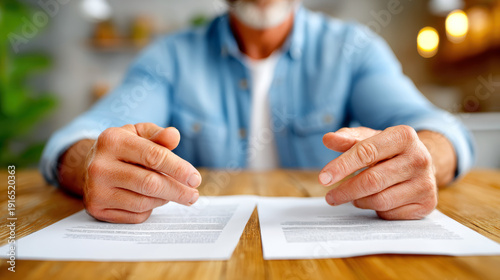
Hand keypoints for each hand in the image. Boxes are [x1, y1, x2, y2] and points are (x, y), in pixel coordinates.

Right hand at [83, 123, 201, 222]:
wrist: (90, 166)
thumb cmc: (123, 149)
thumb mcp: (139, 134)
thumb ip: (158, 135)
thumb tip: (174, 135)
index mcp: (112, 141)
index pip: (153, 156)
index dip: (178, 168)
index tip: (195, 179)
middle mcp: (100, 166)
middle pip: (150, 183)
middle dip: (177, 190)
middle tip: (193, 195)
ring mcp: (96, 190)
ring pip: (144, 202)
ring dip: (164, 199)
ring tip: (171, 192)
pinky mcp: (97, 209)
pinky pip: (135, 216)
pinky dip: (150, 209)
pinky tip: (151, 199)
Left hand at [319, 125, 436, 219]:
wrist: (420, 163)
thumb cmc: (388, 150)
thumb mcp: (369, 139)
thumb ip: (348, 138)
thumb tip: (328, 139)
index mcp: (404, 136)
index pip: (366, 152)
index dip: (341, 166)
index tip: (323, 178)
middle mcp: (419, 158)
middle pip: (372, 181)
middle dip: (345, 190)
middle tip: (330, 197)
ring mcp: (426, 183)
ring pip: (380, 200)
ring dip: (359, 200)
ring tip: (353, 195)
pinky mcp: (427, 204)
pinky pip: (390, 213)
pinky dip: (375, 209)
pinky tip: (374, 200)